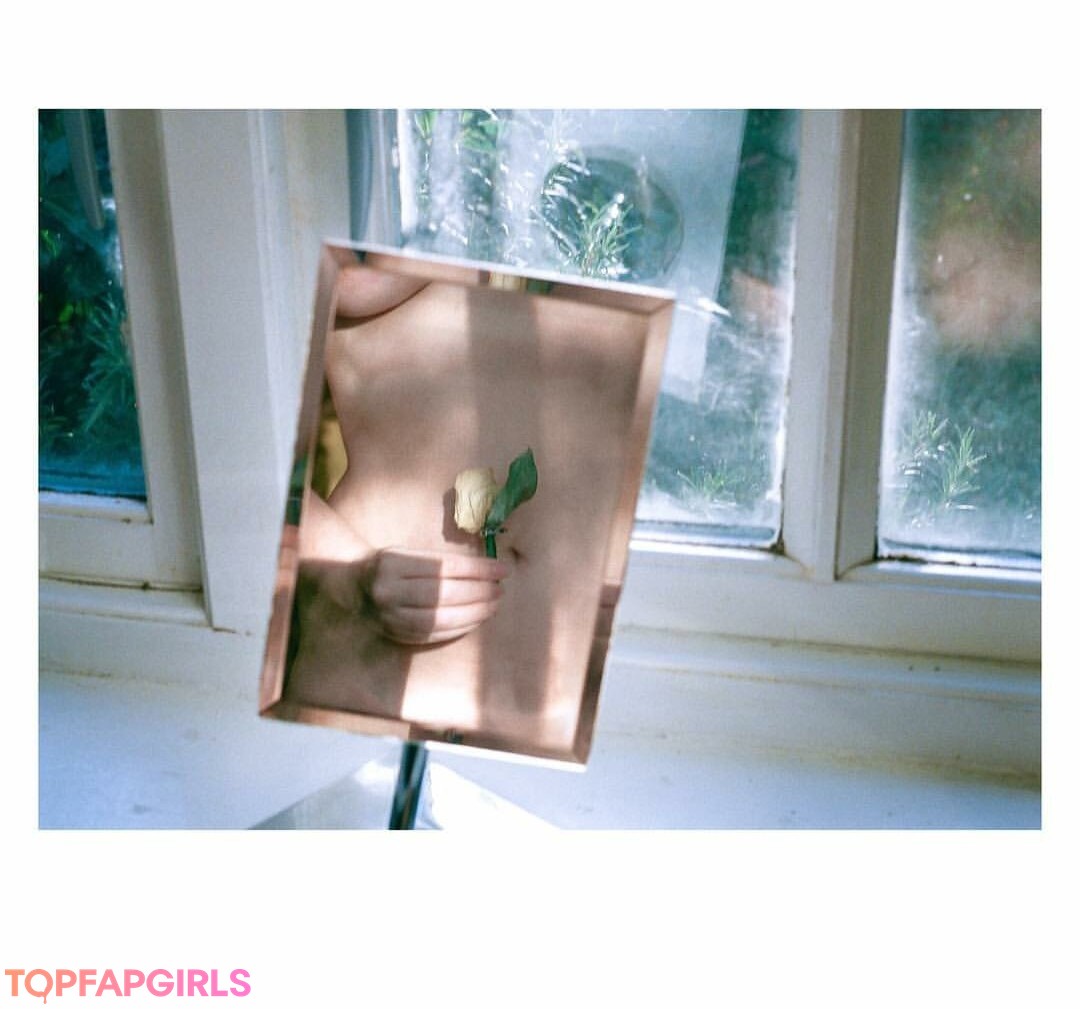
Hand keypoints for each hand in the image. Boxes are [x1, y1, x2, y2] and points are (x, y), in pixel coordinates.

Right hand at [363, 548, 510, 645]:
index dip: (477, 569)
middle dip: (479, 592)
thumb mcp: (410, 554)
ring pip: (441, 618)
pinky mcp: (398, 634)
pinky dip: (461, 627)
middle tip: (500, 589)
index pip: (444, 567)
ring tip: (493, 605)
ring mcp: (391, 616)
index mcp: (394, 563)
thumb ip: (443, 562)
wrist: (354, 588)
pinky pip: (436, 634)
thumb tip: (488, 571)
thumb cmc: (392, 566)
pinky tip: (476, 619)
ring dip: (474, 613)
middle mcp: (389, 591)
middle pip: (444, 594)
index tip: (502, 569)